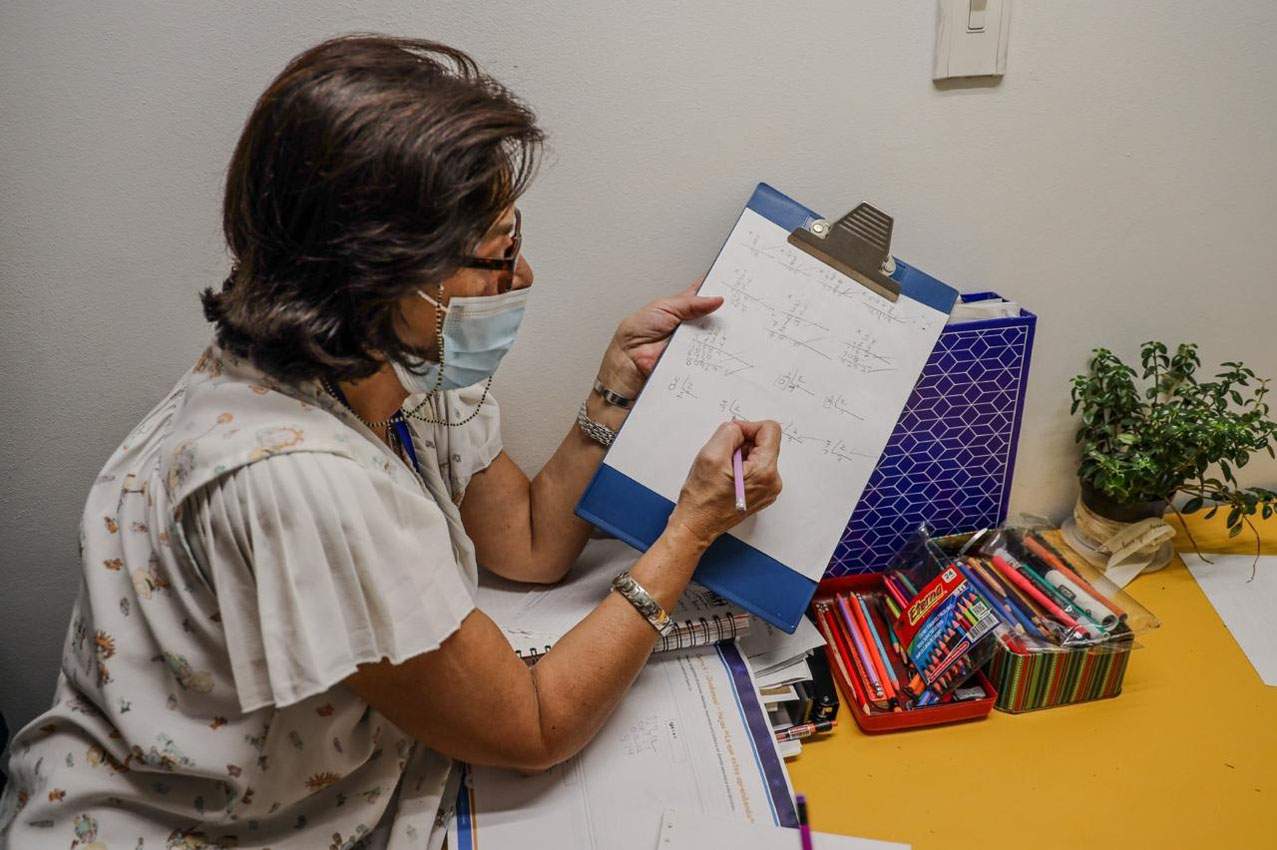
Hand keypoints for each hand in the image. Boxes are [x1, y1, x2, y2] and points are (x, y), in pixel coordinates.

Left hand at [597, 281, 722, 397]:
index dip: (717, 290)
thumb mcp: (665, 307)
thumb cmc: (637, 331)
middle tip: (738, 309)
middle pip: (714, 317)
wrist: (629, 359)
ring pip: (715, 337)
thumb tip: (717, 299)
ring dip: (722, 333)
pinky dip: (715, 353)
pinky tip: (722, 348)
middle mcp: (690, 325)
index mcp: (682, 308)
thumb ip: (691, 303)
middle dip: (726, 313)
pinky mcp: (693, 359)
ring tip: (731, 326)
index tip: (734, 285)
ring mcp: (693, 343)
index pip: (704, 296)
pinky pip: (709, 356)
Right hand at [669, 420, 782, 546]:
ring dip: (739, 455)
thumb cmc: (702, 499)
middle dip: (742, 443)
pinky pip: (754, 468)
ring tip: (722, 471)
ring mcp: (768, 489)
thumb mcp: (711, 454)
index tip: (732, 436)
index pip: (770, 429)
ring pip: (758, 455)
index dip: (748, 427)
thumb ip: (729, 431)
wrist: (696, 525)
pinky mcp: (760, 493)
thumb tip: (739, 427)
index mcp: (765, 471)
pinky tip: (725, 478)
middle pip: (765, 443)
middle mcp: (772, 481)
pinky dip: (740, 466)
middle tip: (722, 458)